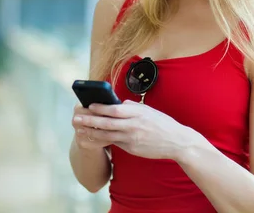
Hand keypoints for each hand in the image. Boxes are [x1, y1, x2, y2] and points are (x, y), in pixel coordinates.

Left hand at [77, 100, 201, 160]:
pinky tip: (93, 139)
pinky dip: (102, 141)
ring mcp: (132, 139)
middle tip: (76, 118)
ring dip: (91, 133)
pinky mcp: (132, 149)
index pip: (114, 109)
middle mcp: (133, 125)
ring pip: (107, 135)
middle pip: (107, 122)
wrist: (177, 142)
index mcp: (138, 113)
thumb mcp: (149, 111)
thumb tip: (118, 104)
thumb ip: (133, 107)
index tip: (89, 105)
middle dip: (90, 120)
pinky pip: (114, 144)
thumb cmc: (163, 124)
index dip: (100, 107)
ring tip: (79, 130)